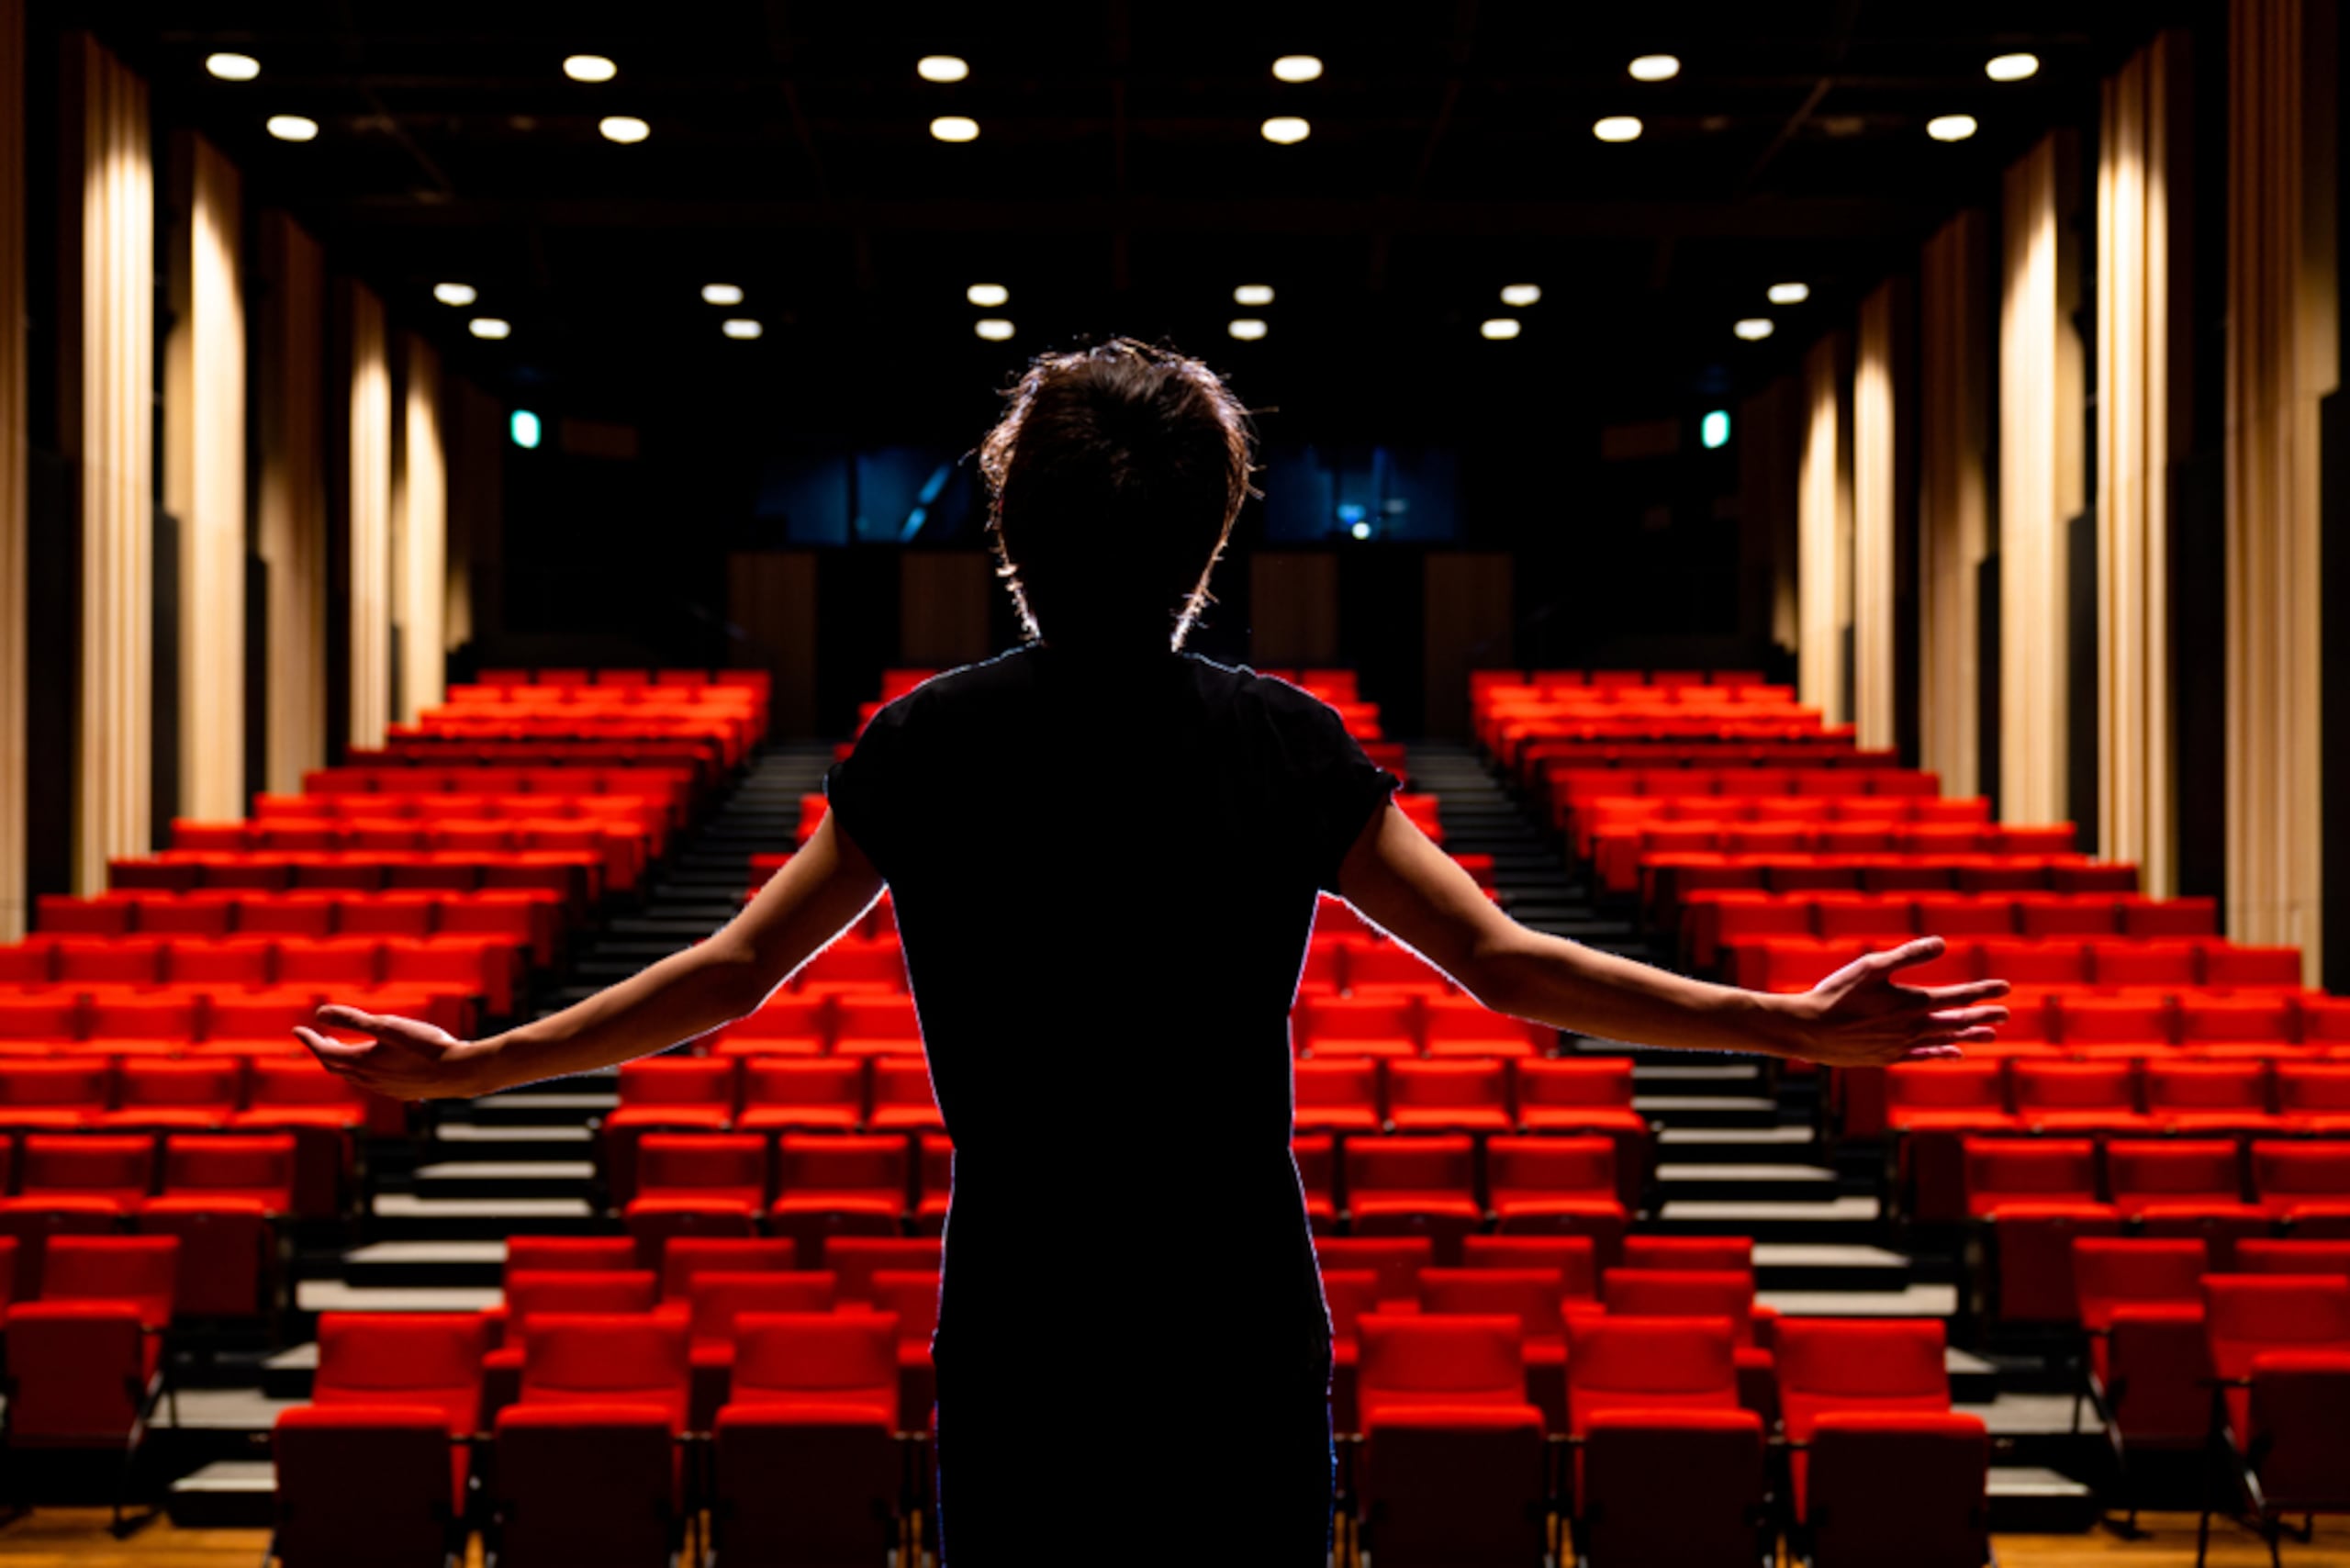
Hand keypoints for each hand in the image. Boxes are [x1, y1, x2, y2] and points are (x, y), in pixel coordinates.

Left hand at [293, 1005, 497, 1100]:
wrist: (459, 1073)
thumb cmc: (425, 1046)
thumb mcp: (387, 1025)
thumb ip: (353, 1019)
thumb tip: (320, 1012)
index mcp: (362, 1062)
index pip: (324, 1052)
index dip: (309, 1040)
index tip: (297, 1030)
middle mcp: (368, 1079)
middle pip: (335, 1066)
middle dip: (323, 1051)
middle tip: (317, 1038)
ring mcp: (385, 1089)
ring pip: (353, 1076)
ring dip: (342, 1062)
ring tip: (343, 1049)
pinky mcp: (400, 1092)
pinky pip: (371, 1083)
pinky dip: (361, 1071)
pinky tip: (375, 1065)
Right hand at [1777, 936, 2009, 1067]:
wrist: (1809, 1031)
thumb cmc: (1837, 994)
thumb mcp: (1871, 966)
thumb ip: (1908, 955)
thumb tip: (1942, 943)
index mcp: (1912, 1002)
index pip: (1958, 996)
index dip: (1983, 992)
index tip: (2005, 988)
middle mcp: (1913, 1026)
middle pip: (1957, 1020)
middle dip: (1983, 1015)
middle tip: (2006, 1014)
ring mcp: (1902, 1045)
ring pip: (1945, 1040)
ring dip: (1970, 1036)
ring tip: (1991, 1036)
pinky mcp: (1888, 1057)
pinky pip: (1924, 1055)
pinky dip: (1942, 1053)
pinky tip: (1954, 1053)